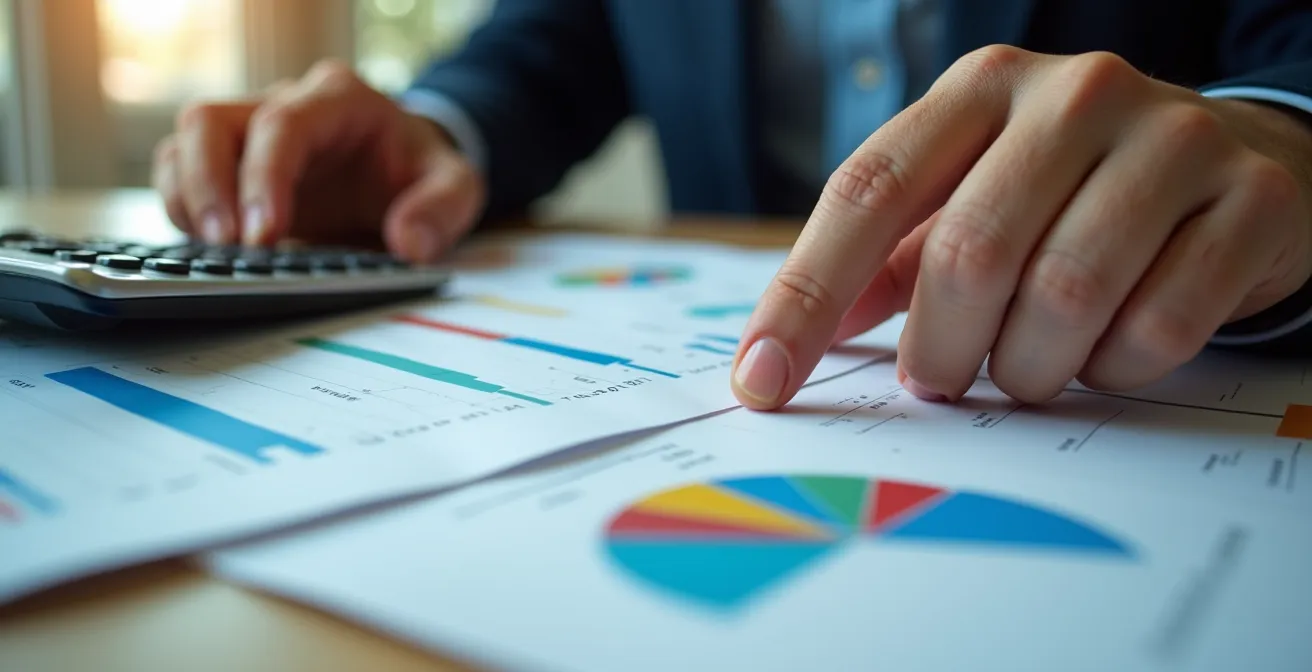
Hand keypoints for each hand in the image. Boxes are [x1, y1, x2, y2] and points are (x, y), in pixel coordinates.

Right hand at [152, 60, 485, 262]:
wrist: (406, 169)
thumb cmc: (421, 170)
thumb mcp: (457, 186)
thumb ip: (442, 209)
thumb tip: (410, 244)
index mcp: (338, 99)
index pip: (283, 124)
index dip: (265, 177)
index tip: (265, 236)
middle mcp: (283, 104)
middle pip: (211, 121)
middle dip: (209, 185)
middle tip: (225, 246)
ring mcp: (250, 132)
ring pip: (187, 143)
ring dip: (187, 197)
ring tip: (212, 252)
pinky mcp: (231, 165)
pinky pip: (183, 173)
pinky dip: (184, 208)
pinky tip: (207, 247)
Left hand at [732, 47, 1311, 408]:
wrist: (1238, 159)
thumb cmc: (1071, 192)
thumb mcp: (968, 198)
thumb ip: (884, 260)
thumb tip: (783, 343)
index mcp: (980, 87)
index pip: (866, 191)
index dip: (805, 296)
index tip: (761, 381)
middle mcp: (1073, 94)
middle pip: (968, 254)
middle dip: (941, 349)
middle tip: (942, 378)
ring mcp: (1171, 138)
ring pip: (1064, 297)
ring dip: (1028, 367)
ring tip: (1027, 367)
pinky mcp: (1250, 199)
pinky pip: (1159, 326)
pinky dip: (1117, 369)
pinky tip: (1109, 352)